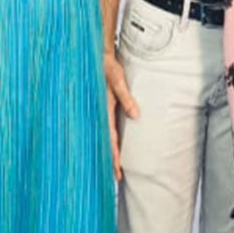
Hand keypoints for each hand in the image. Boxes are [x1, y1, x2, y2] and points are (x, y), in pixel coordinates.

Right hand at [104, 51, 139, 181]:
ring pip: (102, 136)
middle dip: (109, 159)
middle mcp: (99, 114)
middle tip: (116, 176)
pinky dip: (107, 138)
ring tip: (113, 165)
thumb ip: (125, 97)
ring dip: (107, 150)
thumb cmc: (107, 67)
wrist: (97, 56)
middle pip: (104, 142)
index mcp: (102, 110)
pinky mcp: (102, 107)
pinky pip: (104, 127)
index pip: (109, 139)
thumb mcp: (118, 80)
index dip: (113, 156)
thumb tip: (135, 114)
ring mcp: (99, 111)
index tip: (118, 171)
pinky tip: (110, 144)